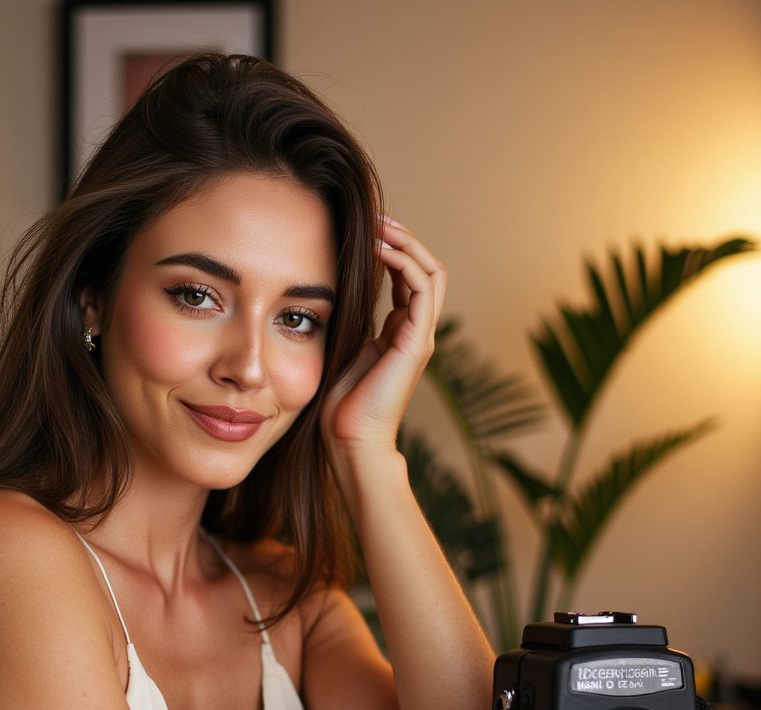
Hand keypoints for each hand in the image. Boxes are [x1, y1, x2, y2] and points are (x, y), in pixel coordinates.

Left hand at [321, 217, 446, 456]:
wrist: (350, 441)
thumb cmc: (340, 407)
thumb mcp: (341, 352)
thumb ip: (348, 326)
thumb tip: (329, 295)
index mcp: (399, 335)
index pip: (407, 280)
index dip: (390, 250)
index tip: (365, 230)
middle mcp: (416, 333)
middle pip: (425, 269)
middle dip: (402, 238)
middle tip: (376, 217)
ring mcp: (420, 336)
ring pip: (430, 272)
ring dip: (407, 243)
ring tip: (380, 224)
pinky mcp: (416, 341)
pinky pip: (422, 287)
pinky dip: (403, 261)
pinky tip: (378, 249)